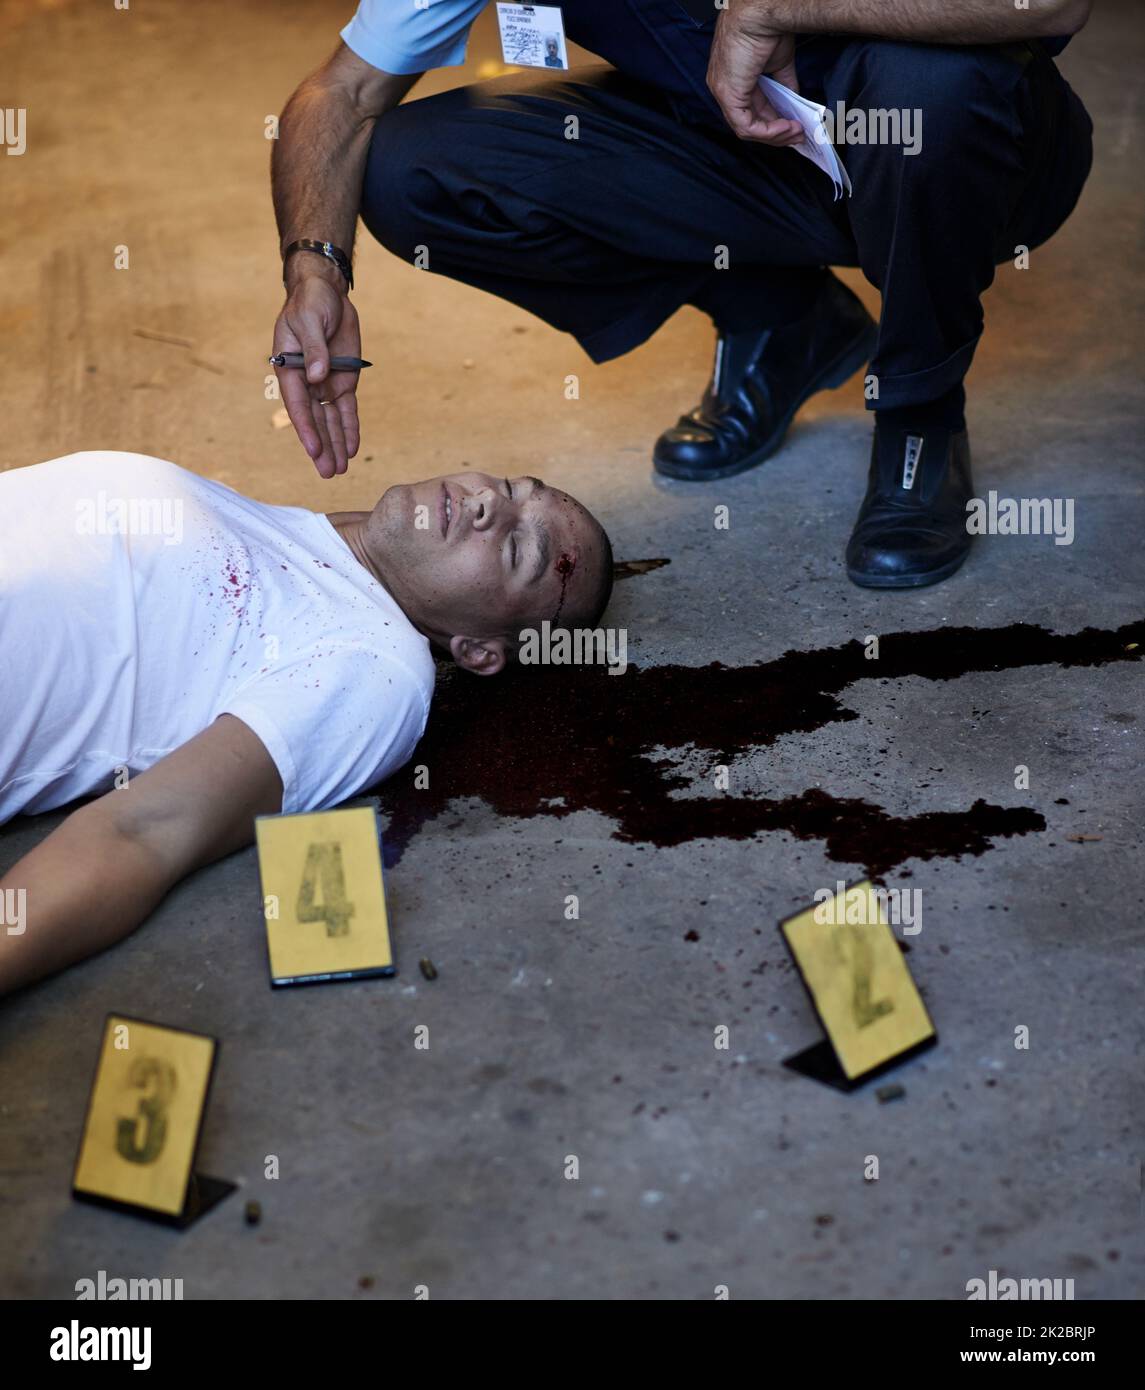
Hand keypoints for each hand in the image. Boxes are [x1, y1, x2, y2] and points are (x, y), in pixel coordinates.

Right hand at [272, 272, 361, 478]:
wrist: (327, 293)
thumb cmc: (311, 302)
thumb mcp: (310, 319)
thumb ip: (313, 348)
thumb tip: (317, 376)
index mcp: (289, 369)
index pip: (298, 405)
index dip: (306, 429)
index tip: (315, 450)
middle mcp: (306, 382)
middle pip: (314, 421)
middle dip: (322, 447)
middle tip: (328, 473)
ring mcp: (325, 384)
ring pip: (330, 421)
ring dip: (335, 445)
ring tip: (340, 470)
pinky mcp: (343, 382)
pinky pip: (346, 410)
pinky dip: (349, 429)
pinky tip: (351, 449)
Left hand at [707, 11, 803, 144]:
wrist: (763, 13)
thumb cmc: (768, 28)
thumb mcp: (779, 63)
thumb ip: (785, 85)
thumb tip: (795, 101)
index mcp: (733, 78)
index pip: (750, 109)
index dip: (773, 122)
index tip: (793, 126)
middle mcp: (723, 87)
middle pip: (748, 123)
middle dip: (776, 134)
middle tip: (798, 136)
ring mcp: (723, 93)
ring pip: (747, 129)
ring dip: (775, 135)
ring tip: (796, 132)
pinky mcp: (728, 96)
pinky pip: (747, 126)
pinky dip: (769, 131)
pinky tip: (787, 126)